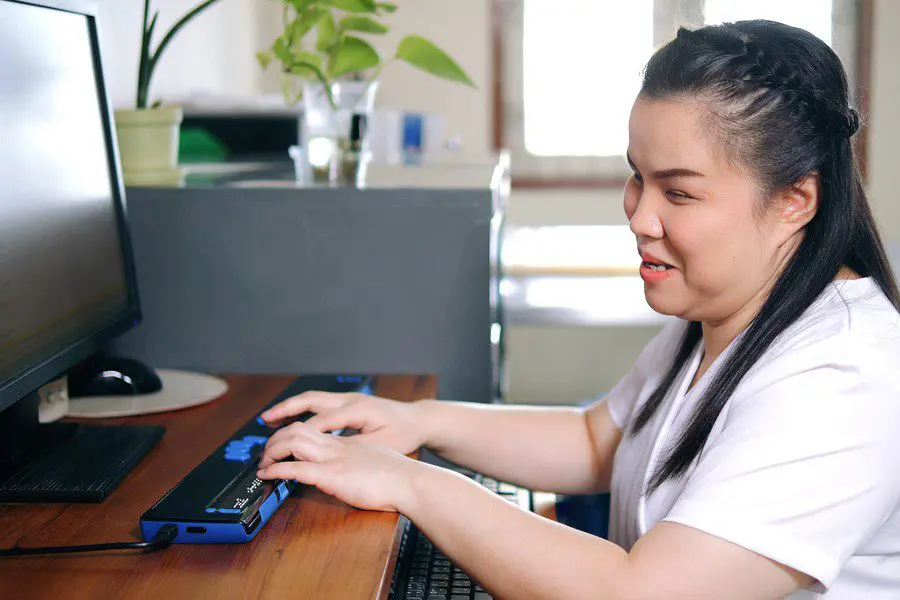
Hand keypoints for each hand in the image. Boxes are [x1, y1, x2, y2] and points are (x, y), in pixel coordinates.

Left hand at [256, 422, 417, 511]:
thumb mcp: (375, 461)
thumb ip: (360, 461)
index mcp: (347, 443)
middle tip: (265, 453)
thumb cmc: (399, 477)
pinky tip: (267, 475)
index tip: (280, 442)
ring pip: (293, 441)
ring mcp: (334, 459)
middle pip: (298, 429)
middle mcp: (337, 446)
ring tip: (262, 463)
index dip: (291, 433)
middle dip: (275, 439)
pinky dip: (276, 470)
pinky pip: (296, 468)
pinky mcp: (332, 476)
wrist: (411, 482)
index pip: (312, 429)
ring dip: (272, 451)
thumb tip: (351, 470)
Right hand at [260, 391, 431, 455]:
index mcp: (357, 410)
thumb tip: (331, 454)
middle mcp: (349, 400)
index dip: (298, 436)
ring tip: (270, 418)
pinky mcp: (349, 402)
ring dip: (291, 407)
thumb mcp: (384, 444)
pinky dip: (302, 409)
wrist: (419, 419)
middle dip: (285, 410)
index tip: (281, 448)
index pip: (320, 422)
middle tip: (264, 420)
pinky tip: (293, 420)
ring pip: (312, 399)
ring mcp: (349, 399)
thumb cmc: (405, 433)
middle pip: (310, 401)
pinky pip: (320, 402)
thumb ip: (357, 448)